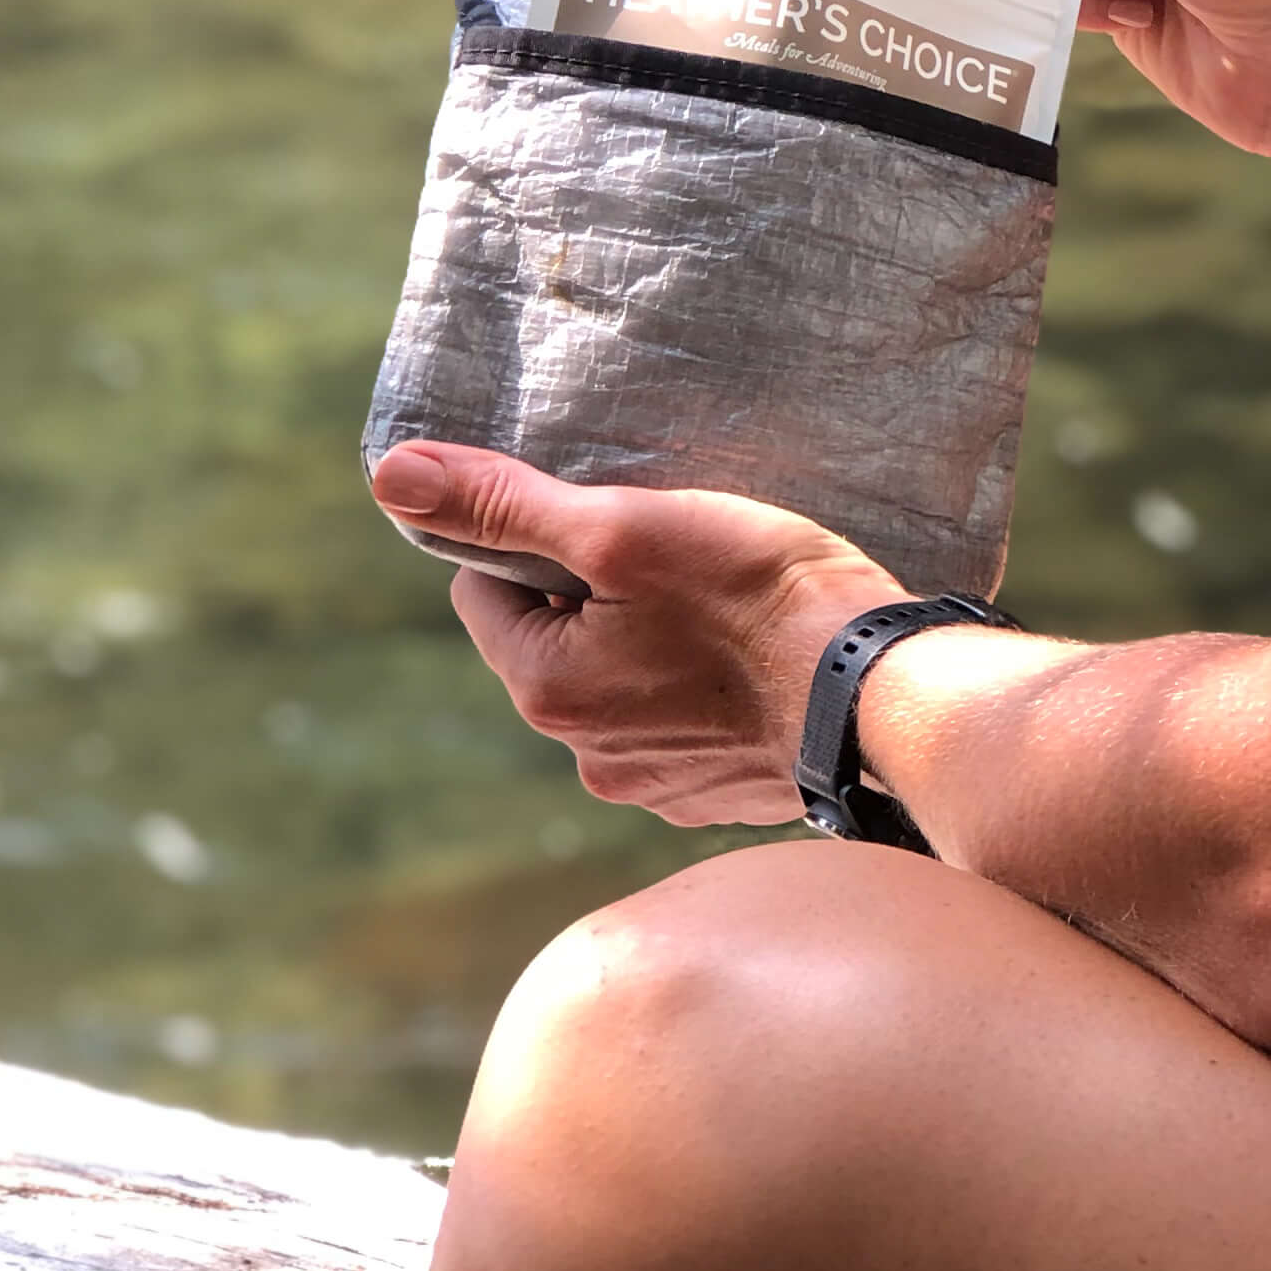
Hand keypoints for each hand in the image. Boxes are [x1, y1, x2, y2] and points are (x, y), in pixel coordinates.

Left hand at [368, 440, 901, 826]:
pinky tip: (759, 659)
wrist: (882, 695)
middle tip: (680, 556)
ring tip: (730, 607)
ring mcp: (657, 785)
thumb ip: (507, 504)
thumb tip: (389, 476)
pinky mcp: (720, 794)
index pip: (489, 590)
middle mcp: (588, 756)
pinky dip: (709, 690)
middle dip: (601, 596)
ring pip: (624, 683)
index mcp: (546, 690)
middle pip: (558, 640)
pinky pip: (686, 724)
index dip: (542, 542)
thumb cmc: (758, 599)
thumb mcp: (624, 528)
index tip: (616, 522)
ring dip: (654, 644)